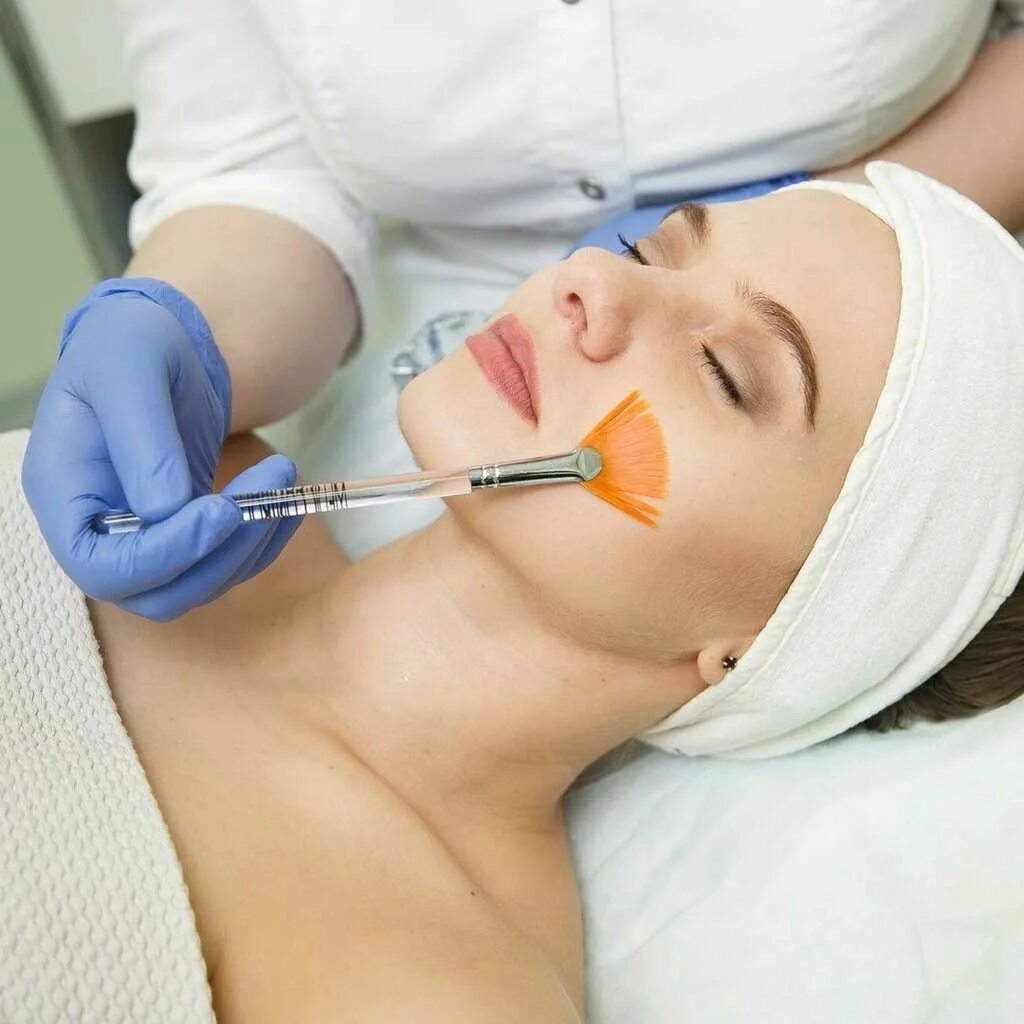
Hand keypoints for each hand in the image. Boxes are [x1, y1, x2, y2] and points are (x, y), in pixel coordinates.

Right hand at [22, 279, 301, 620]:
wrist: (161, 340)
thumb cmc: (132, 341)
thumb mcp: (129, 367)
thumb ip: (143, 438)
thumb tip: (166, 510)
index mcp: (62, 491)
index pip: (99, 565)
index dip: (162, 555)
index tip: (220, 510)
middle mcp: (97, 527)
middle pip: (153, 592)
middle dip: (219, 555)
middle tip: (268, 494)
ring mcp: (141, 536)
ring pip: (197, 585)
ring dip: (251, 546)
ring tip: (284, 480)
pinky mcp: (183, 532)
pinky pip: (225, 561)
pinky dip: (263, 539)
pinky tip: (287, 497)